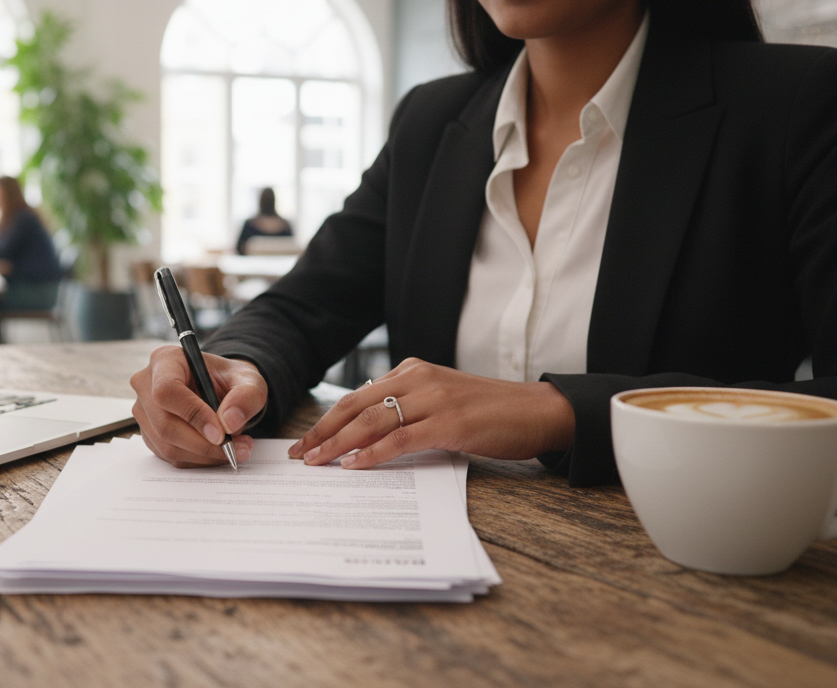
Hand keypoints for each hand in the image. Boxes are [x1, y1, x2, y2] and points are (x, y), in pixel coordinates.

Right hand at [130, 346, 266, 467]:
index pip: (167, 390)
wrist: (222, 390)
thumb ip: (246, 396)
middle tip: (236, 448)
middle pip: (165, 425)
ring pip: (167, 446)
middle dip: (204, 444)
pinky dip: (198, 460)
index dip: (193, 415)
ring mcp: (144, 412)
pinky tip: (219, 451)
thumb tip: (230, 423)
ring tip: (236, 449)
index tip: (221, 434)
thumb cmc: (230, 380)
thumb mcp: (249, 380)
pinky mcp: (150, 434)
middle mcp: (146, 385)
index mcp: (165, 360)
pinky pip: (170, 456)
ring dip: (204, 456)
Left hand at [289, 358, 574, 468]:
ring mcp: (434, 399)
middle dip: (322, 431)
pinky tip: (354, 466)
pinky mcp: (450, 423)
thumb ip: (408, 409)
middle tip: (298, 454)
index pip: (358, 396)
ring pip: (372, 421)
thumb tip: (368, 434)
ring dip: (339, 443)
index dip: (327, 419)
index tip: (304, 440)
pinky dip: (374, 453)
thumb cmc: (490, 412)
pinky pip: (401, 439)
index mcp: (413, 371)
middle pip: (355, 405)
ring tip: (317, 462)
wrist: (538, 411)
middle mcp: (418, 379)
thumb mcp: (441, 401)